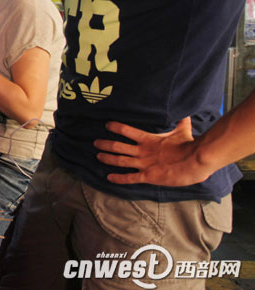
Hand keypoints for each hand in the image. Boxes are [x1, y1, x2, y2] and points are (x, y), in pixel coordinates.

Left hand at [94, 117, 210, 186]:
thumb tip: (184, 111)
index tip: (107, 125)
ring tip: (98, 156)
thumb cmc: (189, 146)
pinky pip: (130, 178)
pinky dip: (118, 178)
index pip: (126, 130)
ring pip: (120, 161)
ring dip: (107, 158)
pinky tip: (109, 178)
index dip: (115, 127)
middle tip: (95, 143)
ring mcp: (144, 164)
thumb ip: (180, 121)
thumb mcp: (183, 130)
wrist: (195, 161)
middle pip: (118, 146)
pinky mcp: (148, 176)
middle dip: (105, 144)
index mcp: (148, 140)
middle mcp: (142, 151)